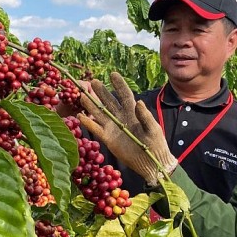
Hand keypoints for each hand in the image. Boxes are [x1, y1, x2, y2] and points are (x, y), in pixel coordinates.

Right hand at [79, 72, 176, 186]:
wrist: (151, 162)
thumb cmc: (155, 144)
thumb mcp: (153, 129)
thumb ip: (145, 116)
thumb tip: (138, 102)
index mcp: (134, 112)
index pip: (125, 95)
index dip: (119, 85)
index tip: (112, 74)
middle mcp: (121, 117)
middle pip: (109, 101)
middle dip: (101, 91)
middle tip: (93, 82)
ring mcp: (113, 127)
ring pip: (100, 113)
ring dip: (91, 105)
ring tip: (82, 95)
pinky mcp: (108, 138)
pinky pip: (96, 129)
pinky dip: (88, 123)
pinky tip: (80, 116)